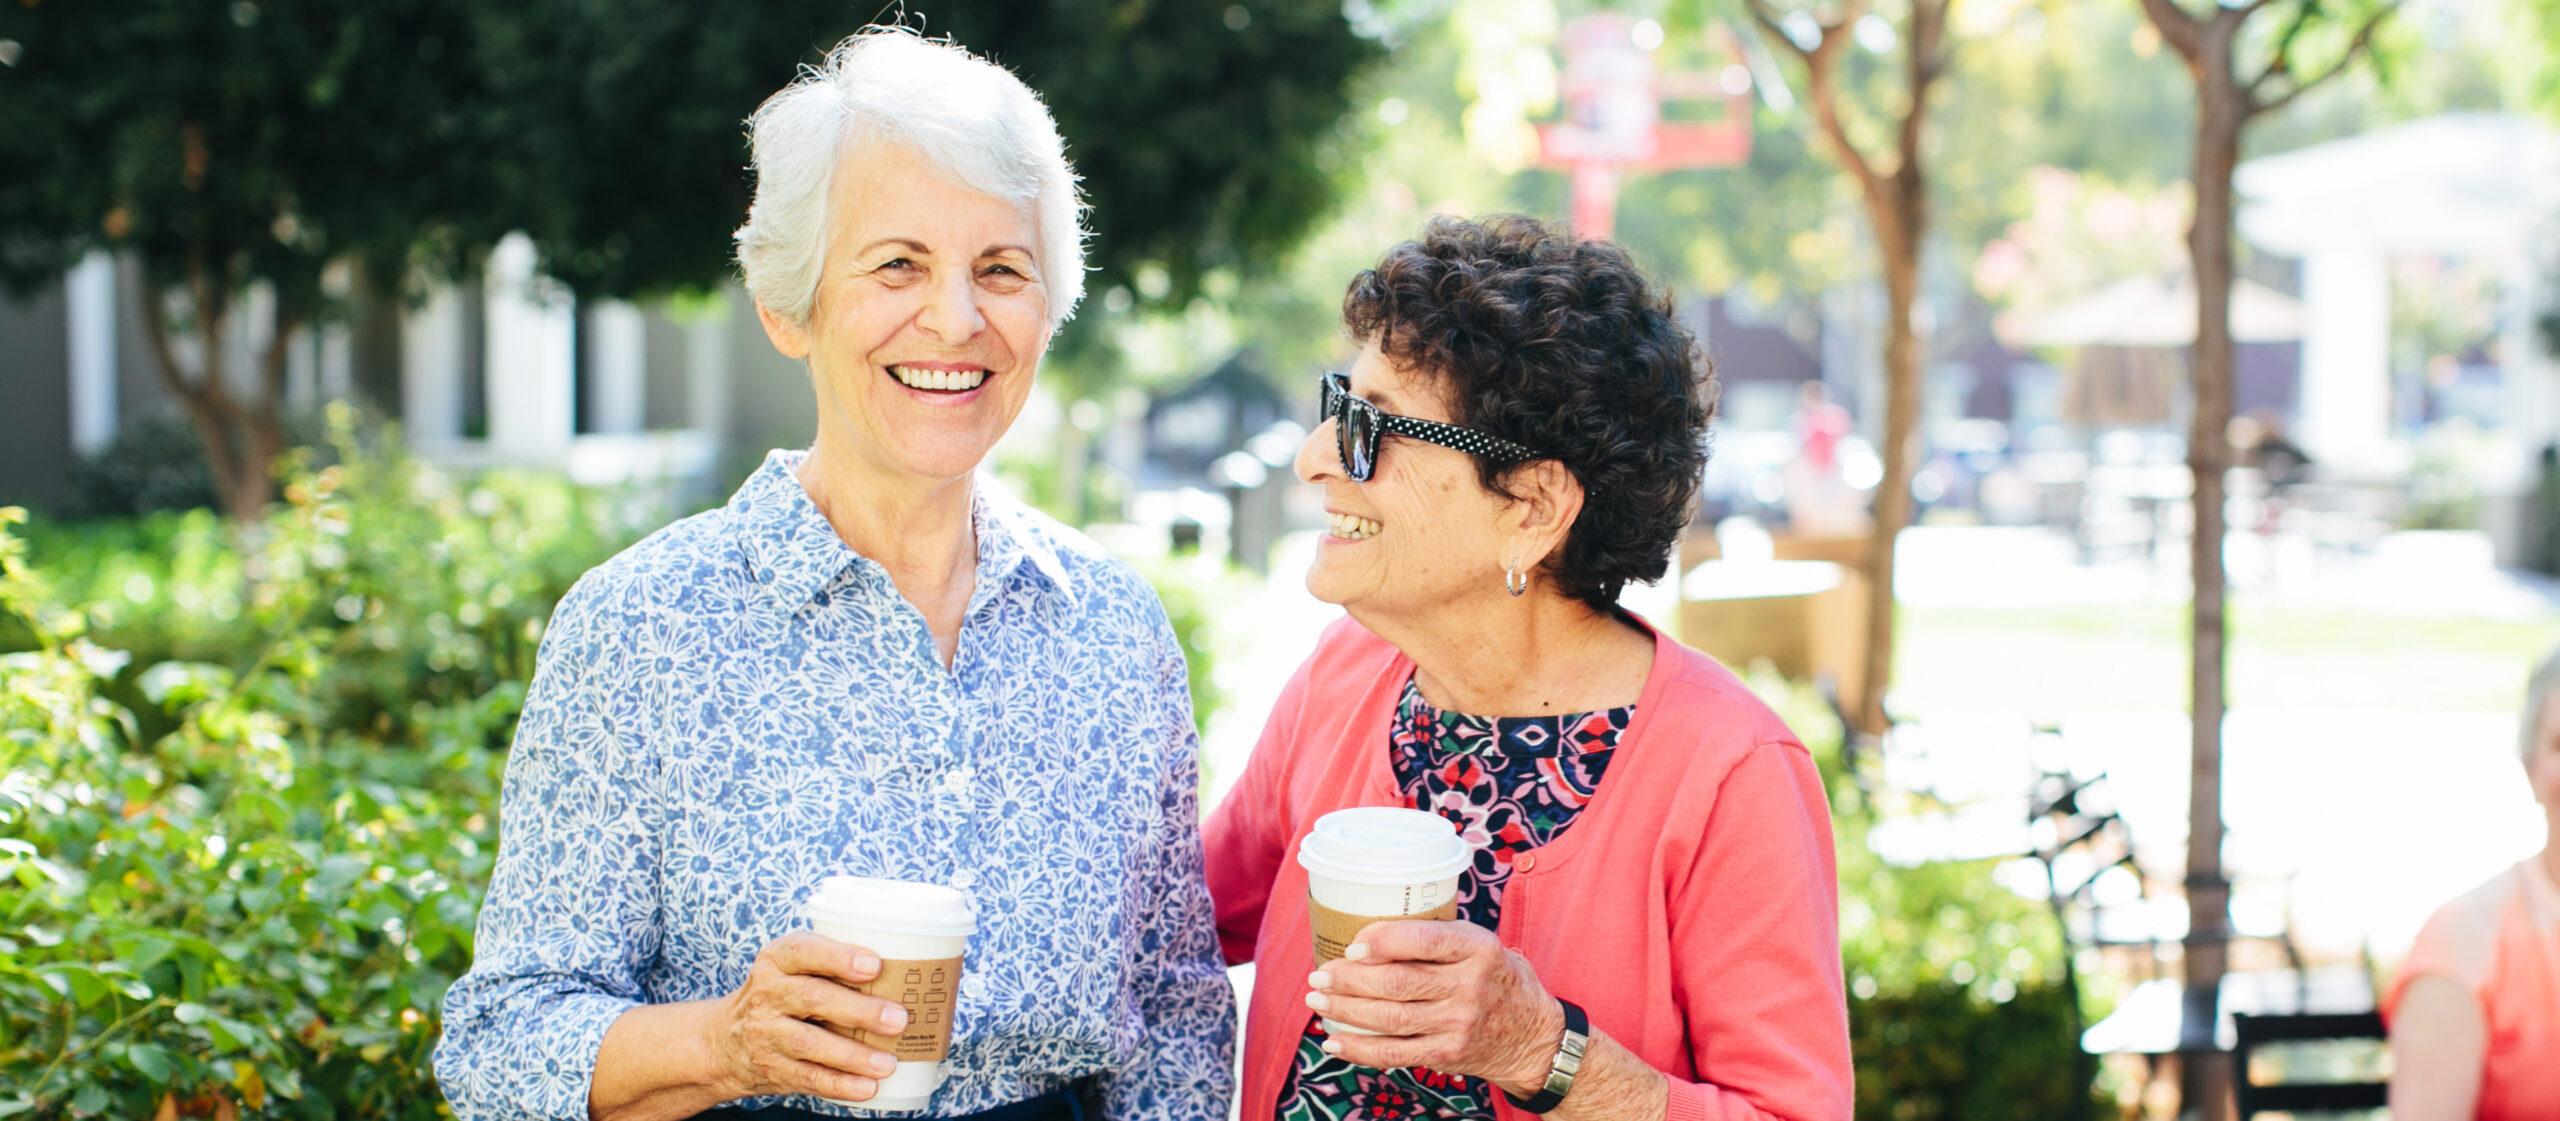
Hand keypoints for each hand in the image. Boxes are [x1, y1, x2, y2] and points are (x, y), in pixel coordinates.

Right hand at [705, 932, 909, 1102]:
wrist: (726, 1041)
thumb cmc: (782, 995)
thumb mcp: (793, 969)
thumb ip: (834, 966)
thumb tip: (904, 975)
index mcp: (777, 961)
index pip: (803, 951)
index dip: (838, 957)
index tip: (874, 965)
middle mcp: (767, 994)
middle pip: (812, 998)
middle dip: (858, 1010)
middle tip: (898, 1019)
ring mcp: (766, 1034)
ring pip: (810, 1043)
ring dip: (853, 1055)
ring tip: (888, 1063)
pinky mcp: (772, 1068)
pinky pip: (808, 1078)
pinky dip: (839, 1085)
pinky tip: (867, 1087)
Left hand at [1304, 920, 1565, 1096]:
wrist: (1533, 1035)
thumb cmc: (1496, 978)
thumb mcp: (1481, 944)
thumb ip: (1437, 938)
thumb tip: (1367, 934)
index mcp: (1478, 949)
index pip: (1425, 941)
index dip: (1383, 942)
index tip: (1351, 945)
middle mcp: (1470, 987)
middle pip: (1398, 983)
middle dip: (1350, 979)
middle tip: (1320, 975)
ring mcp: (1458, 1024)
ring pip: (1390, 1018)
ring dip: (1345, 1011)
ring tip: (1318, 1001)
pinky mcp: (1446, 1054)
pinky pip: (1395, 1053)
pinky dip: (1359, 1049)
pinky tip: (1334, 1041)